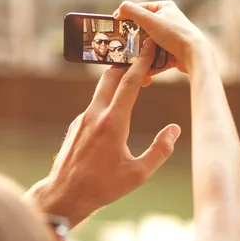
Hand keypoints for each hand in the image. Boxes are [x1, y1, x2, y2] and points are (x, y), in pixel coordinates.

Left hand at [26, 39, 180, 225]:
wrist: (65, 193)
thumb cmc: (103, 187)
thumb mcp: (138, 174)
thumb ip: (159, 150)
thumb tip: (175, 130)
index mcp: (113, 123)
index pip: (129, 83)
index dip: (142, 62)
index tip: (150, 46)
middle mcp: (95, 115)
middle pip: (111, 77)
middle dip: (128, 62)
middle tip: (143, 55)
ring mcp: (82, 119)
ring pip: (101, 90)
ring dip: (117, 81)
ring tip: (134, 79)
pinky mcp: (75, 126)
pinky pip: (94, 106)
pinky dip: (107, 99)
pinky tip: (116, 109)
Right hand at [114, 0, 212, 73]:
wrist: (194, 56)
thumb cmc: (175, 35)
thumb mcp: (151, 20)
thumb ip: (132, 12)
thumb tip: (119, 9)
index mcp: (164, 8)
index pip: (139, 9)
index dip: (126, 17)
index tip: (115, 26)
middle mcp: (167, 20)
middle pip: (142, 28)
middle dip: (132, 38)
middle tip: (122, 44)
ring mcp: (169, 36)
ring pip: (147, 43)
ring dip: (140, 52)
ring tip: (132, 59)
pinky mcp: (171, 50)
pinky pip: (154, 55)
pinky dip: (148, 61)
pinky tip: (143, 68)